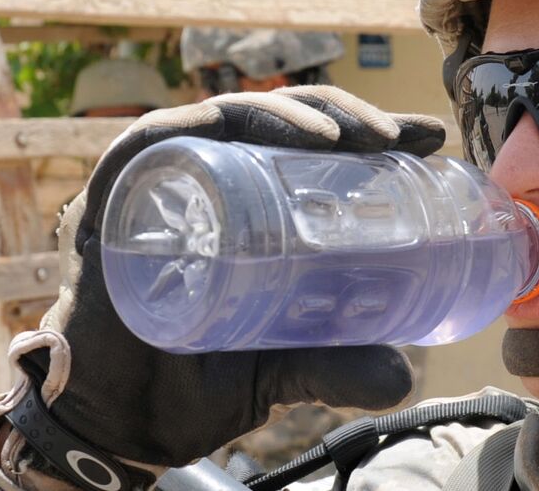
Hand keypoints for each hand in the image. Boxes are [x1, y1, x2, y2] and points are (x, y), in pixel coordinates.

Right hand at [26, 86, 443, 467]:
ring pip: (225, 117)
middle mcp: (201, 181)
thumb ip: (334, 365)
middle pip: (276, 120)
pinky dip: (199, 123)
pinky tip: (247, 128)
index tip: (426, 137)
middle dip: (341, 113)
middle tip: (396, 137)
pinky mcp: (112, 197)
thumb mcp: (280, 365)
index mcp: (242, 204)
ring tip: (343, 138)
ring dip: (286, 112)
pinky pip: (152, 138)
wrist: (119, 425)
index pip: (309, 146)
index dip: (367, 130)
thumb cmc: (189, 381)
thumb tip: (401, 377)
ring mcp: (157, 185)